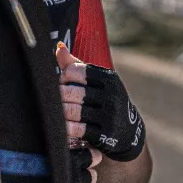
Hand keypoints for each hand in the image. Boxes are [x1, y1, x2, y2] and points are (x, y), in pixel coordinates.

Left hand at [56, 43, 145, 161]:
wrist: (128, 130)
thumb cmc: (105, 100)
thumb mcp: (97, 81)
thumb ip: (76, 65)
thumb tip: (59, 47)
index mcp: (109, 79)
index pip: (76, 71)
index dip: (64, 76)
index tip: (63, 82)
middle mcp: (112, 95)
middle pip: (71, 92)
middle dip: (59, 96)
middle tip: (54, 99)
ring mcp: (109, 116)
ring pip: (72, 111)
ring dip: (60, 112)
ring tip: (56, 112)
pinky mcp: (105, 134)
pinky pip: (77, 129)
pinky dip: (65, 128)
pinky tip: (62, 126)